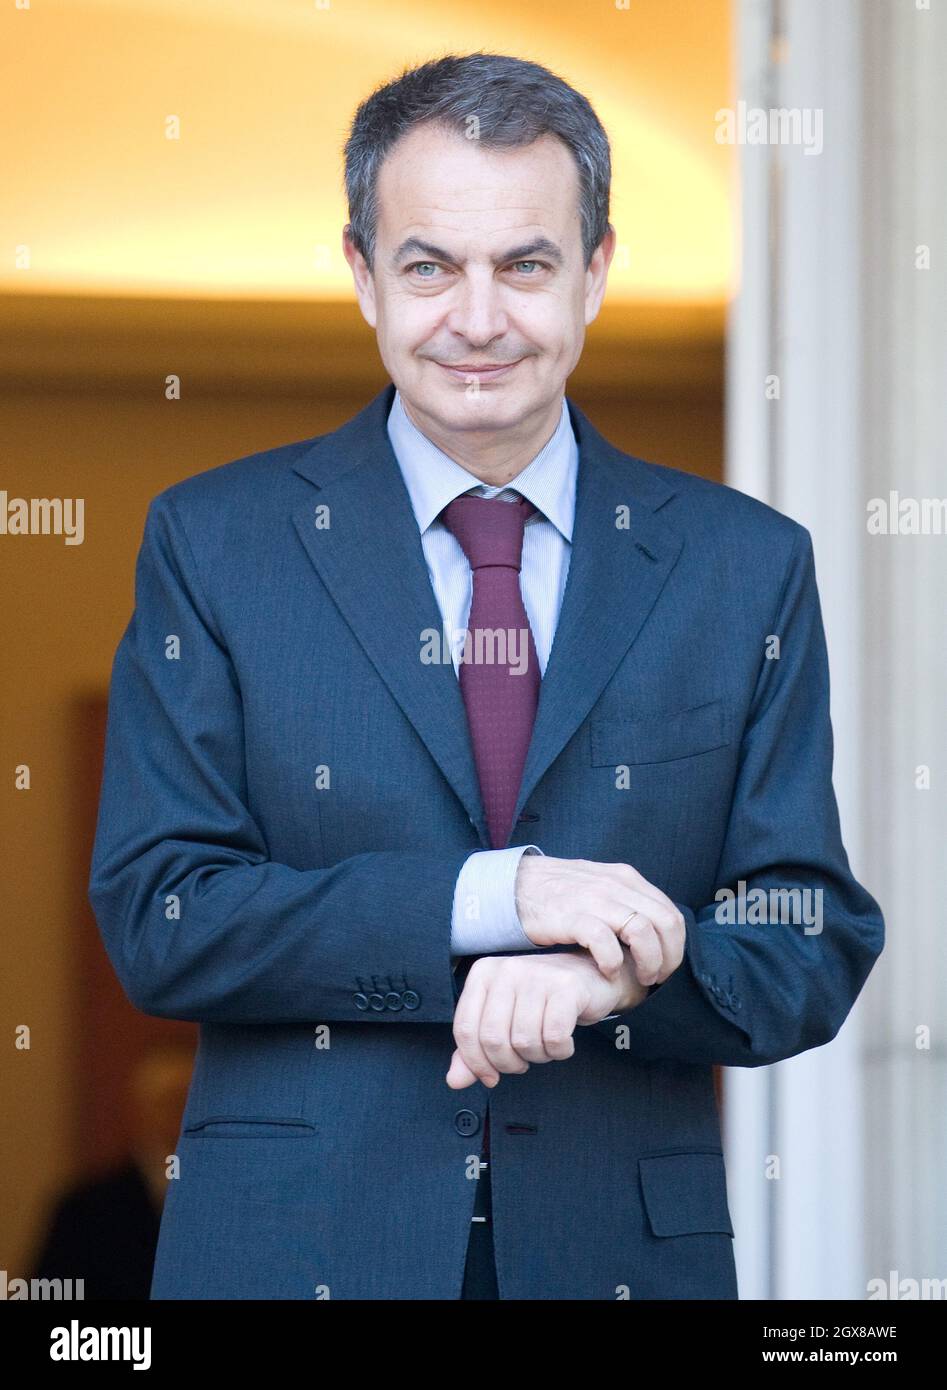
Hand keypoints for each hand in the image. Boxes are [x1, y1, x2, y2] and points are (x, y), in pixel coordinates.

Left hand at [446, 947, 648, 1089]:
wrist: (591, 978)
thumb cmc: (542, 1003)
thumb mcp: (504, 1021)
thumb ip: (476, 1050)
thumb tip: (454, 1081)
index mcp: (483, 973)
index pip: (465, 1028)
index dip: (475, 1063)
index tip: (490, 1077)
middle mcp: (507, 969)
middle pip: (493, 1039)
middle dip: (508, 1063)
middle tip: (523, 1062)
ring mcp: (537, 974)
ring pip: (524, 1041)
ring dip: (537, 1057)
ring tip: (545, 1047)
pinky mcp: (567, 986)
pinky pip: (554, 1037)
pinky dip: (559, 1051)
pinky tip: (563, 1044)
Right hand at [515, 855, 685, 983]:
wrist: (516, 884)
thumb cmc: (560, 893)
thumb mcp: (600, 887)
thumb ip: (626, 902)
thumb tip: (654, 932)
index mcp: (626, 878)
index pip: (670, 913)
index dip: (676, 946)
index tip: (666, 967)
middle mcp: (615, 885)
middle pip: (665, 923)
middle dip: (668, 957)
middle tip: (656, 979)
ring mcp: (594, 899)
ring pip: (642, 931)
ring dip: (648, 961)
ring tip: (640, 979)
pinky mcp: (571, 915)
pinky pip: (604, 940)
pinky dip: (613, 960)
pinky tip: (608, 971)